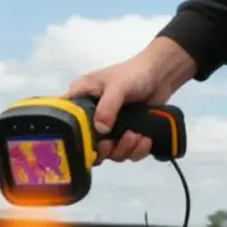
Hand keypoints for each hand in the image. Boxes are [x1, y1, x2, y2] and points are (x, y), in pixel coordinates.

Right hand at [65, 37, 197, 161]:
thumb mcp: (118, 86)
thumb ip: (107, 106)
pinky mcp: (126, 134)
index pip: (66, 121)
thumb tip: (101, 130)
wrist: (161, 75)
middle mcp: (92, 116)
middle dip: (103, 149)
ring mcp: (109, 127)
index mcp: (81, 99)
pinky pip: (127, 152)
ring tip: (136, 136)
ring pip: (109, 152)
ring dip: (123, 149)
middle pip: (88, 145)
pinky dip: (136, 150)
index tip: (86, 144)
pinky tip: (145, 140)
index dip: (71, 136)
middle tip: (113, 143)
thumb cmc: (134, 74)